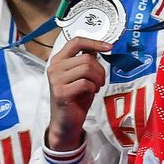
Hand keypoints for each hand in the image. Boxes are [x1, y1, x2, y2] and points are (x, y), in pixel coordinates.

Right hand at [45, 36, 110, 150]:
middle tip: (100, 81)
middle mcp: (54, 67)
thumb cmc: (75, 98)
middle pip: (86, 58)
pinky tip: (90, 93)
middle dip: (100, 70)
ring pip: (87, 68)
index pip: (76, 42)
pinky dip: (93, 88)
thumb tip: (99, 48)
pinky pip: (85, 83)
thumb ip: (86, 61)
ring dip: (98, 79)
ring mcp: (56, 79)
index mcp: (58, 60)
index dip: (94, 42)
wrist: (66, 122)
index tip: (109, 47)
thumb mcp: (82, 76)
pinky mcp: (61, 92)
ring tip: (96, 87)